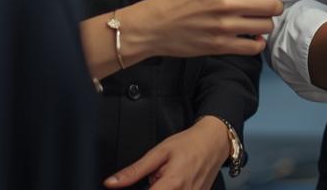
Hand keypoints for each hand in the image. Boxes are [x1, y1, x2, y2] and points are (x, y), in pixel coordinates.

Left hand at [103, 116, 229, 189]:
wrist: (215, 142)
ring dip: (162, 189)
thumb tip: (111, 183)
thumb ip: (134, 171)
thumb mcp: (158, 152)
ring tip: (167, 179)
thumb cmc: (188, 144)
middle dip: (152, 189)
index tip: (145, 181)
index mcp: (171, 184)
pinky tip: (176, 182)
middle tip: (158, 175)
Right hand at [126, 0, 285, 59]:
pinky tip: (251, 37)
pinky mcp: (220, 46)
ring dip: (266, 23)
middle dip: (275, 5)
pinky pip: (253, 48)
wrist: (153, 24)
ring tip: (257, 20)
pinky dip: (257, 43)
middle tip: (267, 6)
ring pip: (266, 26)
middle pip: (272, 6)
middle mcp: (228, 4)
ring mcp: (225, 27)